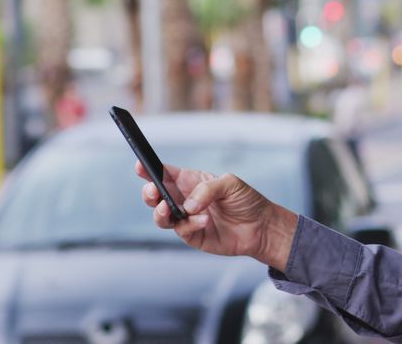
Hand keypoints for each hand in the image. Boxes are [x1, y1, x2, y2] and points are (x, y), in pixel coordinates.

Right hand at [136, 161, 298, 270]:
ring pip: (161, 217)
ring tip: (168, 209)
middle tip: (153, 192)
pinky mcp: (193, 236)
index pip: (166, 174)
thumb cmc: (247, 201)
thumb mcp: (230, 184)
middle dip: (149, 193)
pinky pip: (182, 230)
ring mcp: (187, 218)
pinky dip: (190, 224)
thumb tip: (187, 204)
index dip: (150, 169)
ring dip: (161, 212)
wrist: (261, 227)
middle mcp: (186, 199)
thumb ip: (207, 189)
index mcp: (192, 181)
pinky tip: (204, 220)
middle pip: (156, 196)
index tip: (140, 165)